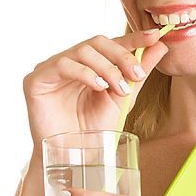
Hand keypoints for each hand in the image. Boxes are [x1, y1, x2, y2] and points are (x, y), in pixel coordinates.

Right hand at [23, 29, 167, 150]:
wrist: (75, 158)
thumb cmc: (95, 131)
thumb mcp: (123, 98)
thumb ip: (139, 72)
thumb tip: (160, 46)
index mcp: (89, 64)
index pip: (111, 43)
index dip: (133, 38)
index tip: (155, 37)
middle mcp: (69, 62)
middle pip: (97, 42)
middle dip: (121, 56)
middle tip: (137, 75)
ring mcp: (51, 69)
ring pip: (82, 51)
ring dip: (106, 68)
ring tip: (118, 89)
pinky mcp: (35, 80)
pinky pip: (62, 65)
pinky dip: (85, 73)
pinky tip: (99, 87)